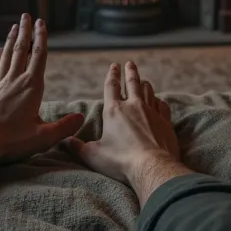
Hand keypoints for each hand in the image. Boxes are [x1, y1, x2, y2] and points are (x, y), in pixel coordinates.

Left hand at [0, 14, 83, 162]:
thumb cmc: (11, 139)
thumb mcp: (43, 137)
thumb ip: (64, 127)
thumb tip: (81, 118)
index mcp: (31, 87)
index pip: (39, 56)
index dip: (41, 38)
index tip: (41, 22)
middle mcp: (15, 80)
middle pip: (22, 50)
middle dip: (25, 31)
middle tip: (26, 15)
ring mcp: (0, 84)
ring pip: (7, 56)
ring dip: (12, 40)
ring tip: (14, 26)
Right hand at [64, 61, 180, 188]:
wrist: (152, 167)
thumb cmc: (121, 161)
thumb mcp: (93, 155)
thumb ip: (78, 147)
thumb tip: (65, 141)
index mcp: (114, 111)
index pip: (111, 86)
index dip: (111, 74)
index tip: (114, 65)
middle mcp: (134, 106)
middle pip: (133, 83)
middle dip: (130, 72)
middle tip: (130, 63)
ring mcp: (152, 113)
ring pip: (149, 91)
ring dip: (145, 84)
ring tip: (144, 80)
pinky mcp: (165, 122)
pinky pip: (162, 105)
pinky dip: (159, 101)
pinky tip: (159, 101)